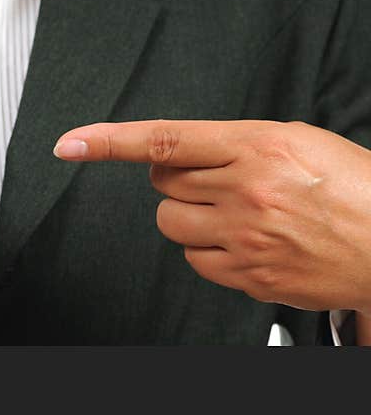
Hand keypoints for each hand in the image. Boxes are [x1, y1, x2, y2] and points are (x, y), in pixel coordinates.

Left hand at [53, 120, 370, 315]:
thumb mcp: (296, 141)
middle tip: (216, 182)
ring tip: (232, 214)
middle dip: (177, 181)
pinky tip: (240, 242)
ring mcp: (245, 237)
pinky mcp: (249, 275)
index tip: (71, 144)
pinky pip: (194, 261)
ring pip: (170, 223)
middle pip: (162, 184)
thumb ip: (236, 144)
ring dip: (188, 216)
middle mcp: (245, 190)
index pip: (164, 140)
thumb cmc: (354, 189)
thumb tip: (184, 154)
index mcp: (256, 146)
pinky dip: (206, 251)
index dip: (109, 141)